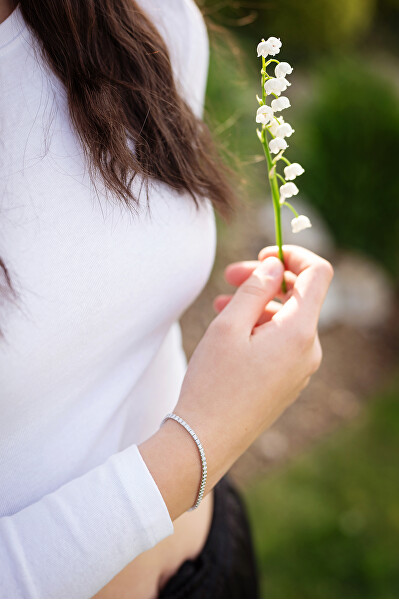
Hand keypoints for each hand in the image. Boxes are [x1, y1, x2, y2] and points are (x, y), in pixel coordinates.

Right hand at [174, 245, 332, 486]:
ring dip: (257, 305)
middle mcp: (309, 351)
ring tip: (219, 305)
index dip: (294, 255)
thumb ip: (255, 288)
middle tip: (229, 276)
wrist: (205, 440)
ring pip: (287, 320)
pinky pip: (281, 343)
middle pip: (298, 297)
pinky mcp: (287, 381)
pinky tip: (230, 332)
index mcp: (299, 332)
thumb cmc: (212, 383)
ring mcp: (300, 369)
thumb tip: (275, 265)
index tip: (263, 254)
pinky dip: (260, 328)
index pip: (318, 274)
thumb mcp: (228, 326)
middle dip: (266, 280)